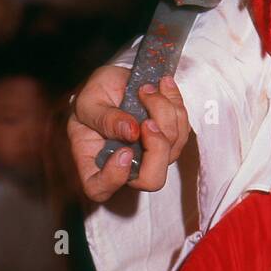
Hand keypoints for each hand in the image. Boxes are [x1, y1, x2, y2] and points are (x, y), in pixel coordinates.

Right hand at [67, 65, 189, 202]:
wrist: (114, 82)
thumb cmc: (95, 97)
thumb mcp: (88, 102)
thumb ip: (105, 118)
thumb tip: (131, 131)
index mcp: (94, 165)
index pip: (100, 188)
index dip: (114, 177)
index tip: (123, 150)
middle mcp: (126, 168)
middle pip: (151, 179)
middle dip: (157, 148)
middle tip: (147, 121)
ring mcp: (151, 156)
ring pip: (172, 149)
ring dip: (164, 113)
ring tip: (147, 89)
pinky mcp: (170, 139)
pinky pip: (182, 128)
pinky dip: (175, 104)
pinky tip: (162, 85)